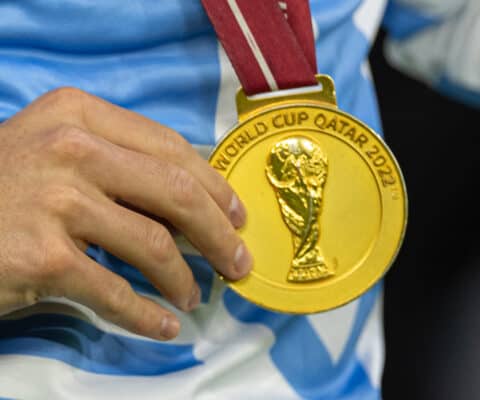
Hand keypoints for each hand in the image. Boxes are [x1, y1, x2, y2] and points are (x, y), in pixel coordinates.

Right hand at [0, 88, 251, 339]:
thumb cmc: (3, 186)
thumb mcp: (56, 151)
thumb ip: (117, 161)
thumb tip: (194, 202)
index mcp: (80, 114)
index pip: (171, 149)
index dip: (215, 187)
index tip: (237, 216)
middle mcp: (70, 148)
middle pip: (176, 194)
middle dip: (219, 235)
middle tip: (237, 263)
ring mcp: (54, 201)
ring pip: (153, 245)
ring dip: (183, 279)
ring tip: (193, 297)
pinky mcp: (40, 257)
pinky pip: (114, 292)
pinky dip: (146, 315)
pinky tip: (163, 325)